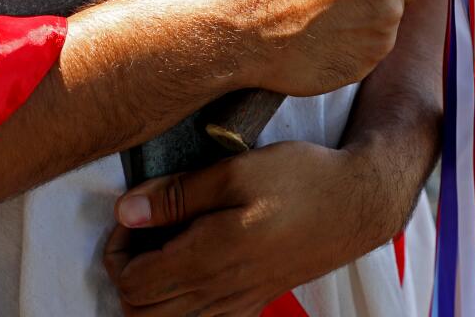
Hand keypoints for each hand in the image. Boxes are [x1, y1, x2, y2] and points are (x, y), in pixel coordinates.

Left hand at [104, 142, 404, 315]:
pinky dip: (178, 302)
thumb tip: (126, 211)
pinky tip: (190, 261)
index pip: (131, 281)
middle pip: (140, 312)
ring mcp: (238, 304)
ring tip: (162, 246)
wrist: (356, 203)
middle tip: (141, 231)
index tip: (133, 214)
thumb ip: (177, 194)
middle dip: (127, 273)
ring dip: (150, 291)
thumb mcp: (235, 171)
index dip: (117, 248)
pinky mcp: (253, 304)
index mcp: (210, 258)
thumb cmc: (300, 179)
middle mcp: (220, 292)